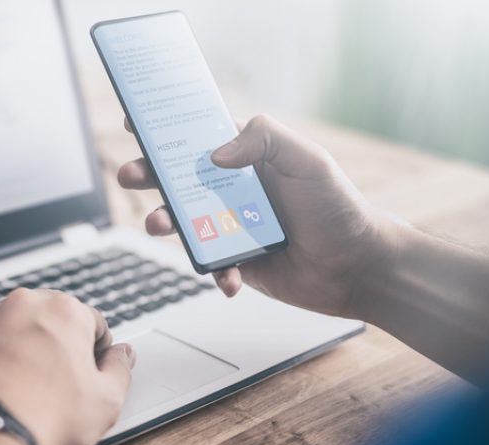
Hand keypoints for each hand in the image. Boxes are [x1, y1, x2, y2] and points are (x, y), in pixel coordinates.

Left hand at [0, 289, 135, 444]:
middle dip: (58, 347)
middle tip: (60, 386)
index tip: (90, 374)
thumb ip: (120, 369)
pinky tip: (0, 392)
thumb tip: (123, 355)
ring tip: (27, 392)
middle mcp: (22, 305)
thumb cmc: (46, 416)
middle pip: (51, 322)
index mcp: (64, 310)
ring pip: (15, 332)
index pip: (93, 323)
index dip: (97, 353)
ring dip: (24, 353)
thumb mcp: (105, 400)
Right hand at [118, 114, 397, 316]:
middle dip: (149, 174)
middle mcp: (234, 190)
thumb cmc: (339, 208)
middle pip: (179, 178)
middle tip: (131, 174)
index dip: (168, 128)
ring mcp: (231, 226)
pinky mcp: (236, 261)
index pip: (200, 136)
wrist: (358, 268)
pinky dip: (214, 272)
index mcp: (249, 158)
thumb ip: (265, 140)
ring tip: (158, 224)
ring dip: (165, 221)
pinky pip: (210, 265)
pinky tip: (229, 276)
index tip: (137, 123)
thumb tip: (216, 154)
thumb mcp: (308, 161)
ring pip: (184, 222)